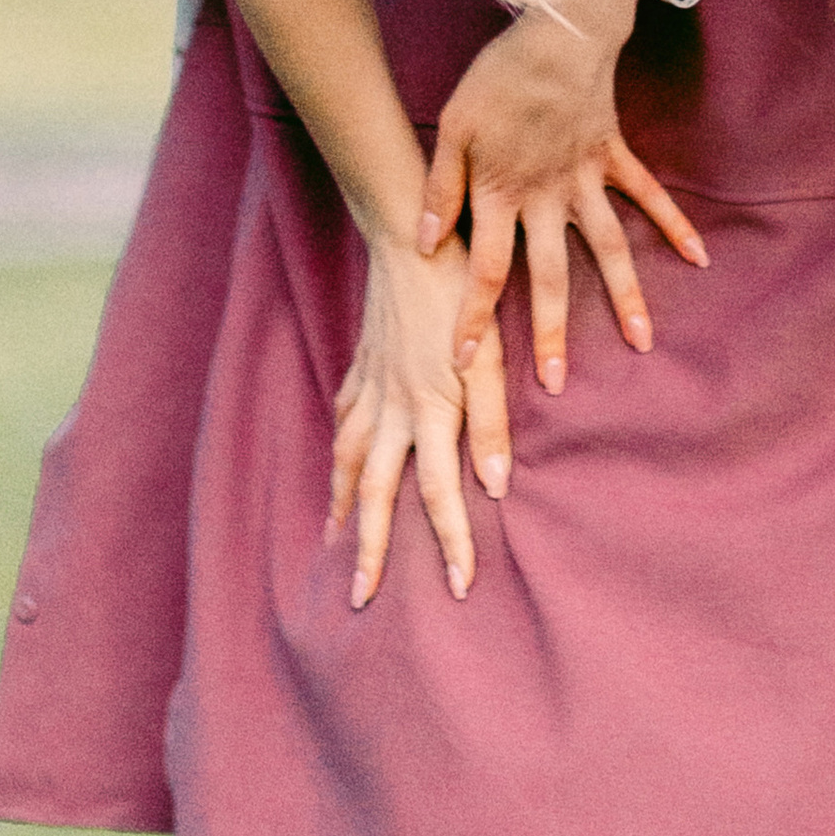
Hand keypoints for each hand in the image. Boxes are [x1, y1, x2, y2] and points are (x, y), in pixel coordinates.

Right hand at [329, 225, 512, 607]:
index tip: (461, 588)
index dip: (452, 543)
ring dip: (342, 509)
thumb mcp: (491, 356)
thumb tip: (498, 487)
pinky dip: (338, 454)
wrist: (409, 238)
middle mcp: (393, 408)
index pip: (441, 493)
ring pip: (347, 462)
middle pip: (375, 493)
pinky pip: (344, 422)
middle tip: (361, 598)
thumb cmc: (460, 291)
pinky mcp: (362, 367)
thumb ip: (493, 422)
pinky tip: (339, 465)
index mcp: (431, 410)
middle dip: (371, 550)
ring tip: (336, 543)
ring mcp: (371, 388)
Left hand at [420, 1, 706, 393]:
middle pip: (549, 275)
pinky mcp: (613, 157)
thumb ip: (440, 188)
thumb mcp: (452, 127)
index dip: (473, 317)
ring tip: (643, 341)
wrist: (557, 31)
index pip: (483, 269)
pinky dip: (674, 225)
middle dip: (551, 331)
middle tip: (557, 382)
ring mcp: (586, 179)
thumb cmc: (497, 78)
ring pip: (608, 248)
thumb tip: (424, 242)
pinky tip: (698, 258)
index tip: (465, 363)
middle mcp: (547, 197)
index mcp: (501, 193)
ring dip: (626, 296)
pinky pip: (648, 196)